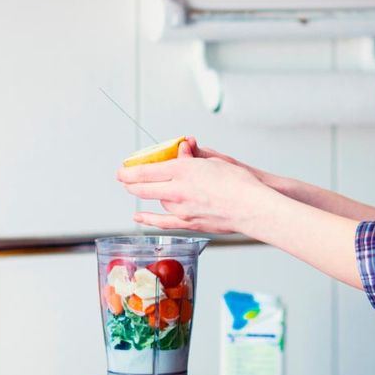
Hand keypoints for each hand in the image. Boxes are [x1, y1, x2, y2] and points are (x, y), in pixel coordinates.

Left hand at [116, 139, 270, 233]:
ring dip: (151, 195)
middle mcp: (178, 190)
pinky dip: (148, 219)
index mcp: (183, 170)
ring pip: (158, 202)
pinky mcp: (189, 223)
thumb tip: (182, 150)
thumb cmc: (238, 182)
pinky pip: (163, 221)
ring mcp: (182, 209)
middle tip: (123, 178)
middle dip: (130, 183)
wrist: (252, 207)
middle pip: (144, 188)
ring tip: (149, 189)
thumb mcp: (214, 160)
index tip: (122, 169)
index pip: (146, 171)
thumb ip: (192, 157)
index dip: (129, 171)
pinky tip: (139, 218)